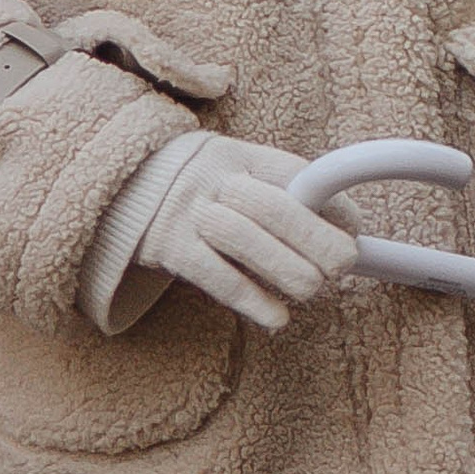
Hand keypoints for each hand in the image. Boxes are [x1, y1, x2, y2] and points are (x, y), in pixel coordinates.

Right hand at [138, 136, 359, 332]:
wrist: (120, 186)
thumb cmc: (197, 184)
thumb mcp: (234, 170)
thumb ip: (277, 191)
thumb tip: (341, 224)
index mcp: (239, 155)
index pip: (293, 173)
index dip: (329, 202)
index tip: (354, 228)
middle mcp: (215, 179)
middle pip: (274, 207)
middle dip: (316, 239)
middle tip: (344, 264)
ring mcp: (189, 213)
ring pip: (246, 241)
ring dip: (287, 270)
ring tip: (313, 289)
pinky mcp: (169, 248)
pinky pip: (215, 276)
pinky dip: (250, 299)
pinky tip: (276, 318)